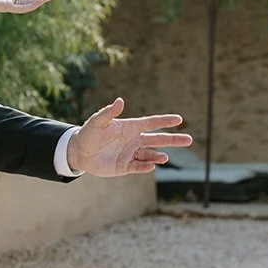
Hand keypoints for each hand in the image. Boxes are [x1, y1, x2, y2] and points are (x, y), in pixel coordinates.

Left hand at [66, 98, 192, 176]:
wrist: (79, 152)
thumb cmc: (88, 133)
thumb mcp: (98, 122)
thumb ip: (109, 112)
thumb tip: (120, 101)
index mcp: (130, 127)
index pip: (152, 123)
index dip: (165, 121)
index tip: (179, 119)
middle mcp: (134, 140)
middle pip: (158, 139)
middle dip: (173, 139)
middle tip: (189, 140)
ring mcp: (130, 154)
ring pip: (150, 155)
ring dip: (158, 156)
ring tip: (165, 157)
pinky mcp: (124, 166)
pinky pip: (138, 167)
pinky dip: (145, 166)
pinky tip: (151, 166)